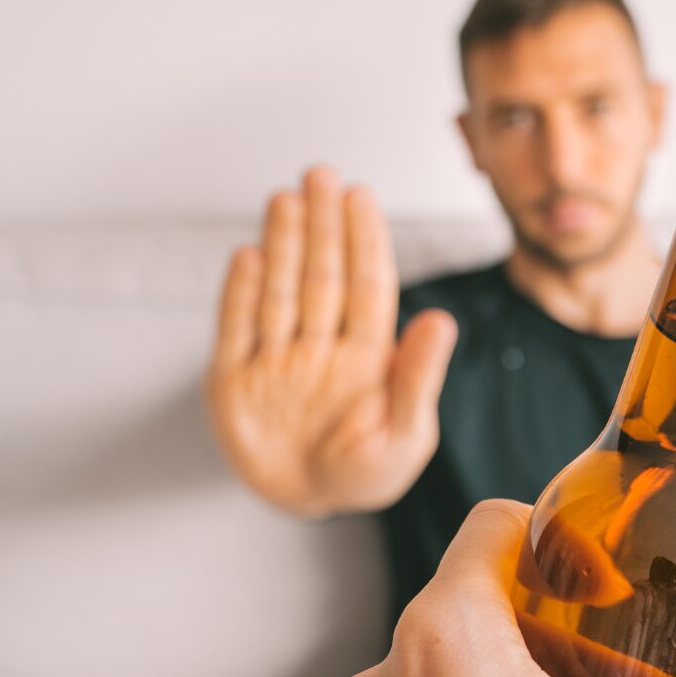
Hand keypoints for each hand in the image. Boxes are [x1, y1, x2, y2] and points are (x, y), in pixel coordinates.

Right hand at [206, 165, 457, 517]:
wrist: (306, 502)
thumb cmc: (366, 472)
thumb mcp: (405, 435)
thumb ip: (418, 377)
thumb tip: (441, 321)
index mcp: (367, 354)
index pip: (366, 286)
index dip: (363, 240)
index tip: (359, 196)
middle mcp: (321, 345)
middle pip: (322, 276)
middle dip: (322, 225)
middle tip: (320, 174)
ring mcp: (276, 358)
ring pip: (280, 291)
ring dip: (284, 245)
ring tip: (286, 199)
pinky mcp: (234, 380)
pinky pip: (237, 329)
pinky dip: (241, 294)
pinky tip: (250, 255)